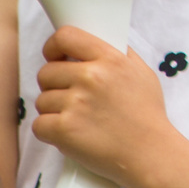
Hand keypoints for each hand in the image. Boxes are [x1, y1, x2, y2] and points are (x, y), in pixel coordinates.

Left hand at [31, 28, 182, 187]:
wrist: (149, 151)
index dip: (53, 46)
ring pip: (42, 100)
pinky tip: (68, 133)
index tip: (55, 56)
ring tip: (76, 119)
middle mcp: (91, 77)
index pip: (66, 36)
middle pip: (46, 72)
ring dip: (53, 111)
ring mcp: (76, 103)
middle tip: (70, 97)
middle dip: (53, 85)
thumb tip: (94, 44)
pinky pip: (39, 124)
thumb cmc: (147, 114)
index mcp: (110, 58)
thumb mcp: (142, 73)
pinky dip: (50, 131)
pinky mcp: (64, 129)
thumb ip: (119, 55)